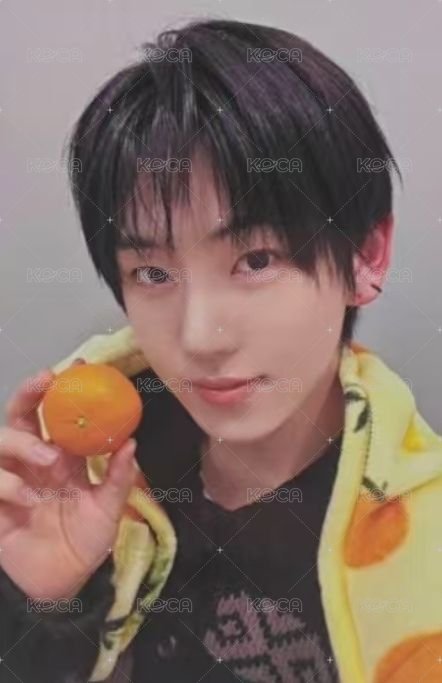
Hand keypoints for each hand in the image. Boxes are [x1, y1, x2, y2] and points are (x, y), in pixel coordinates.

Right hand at [0, 359, 138, 600]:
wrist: (64, 584)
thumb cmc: (87, 542)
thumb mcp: (108, 510)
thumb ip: (117, 478)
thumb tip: (131, 442)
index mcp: (62, 459)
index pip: (57, 416)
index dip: (62, 391)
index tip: (76, 368)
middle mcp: (33, 463)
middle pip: (20, 417)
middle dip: (29, 394)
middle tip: (44, 381)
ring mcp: (11, 480)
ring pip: (0, 442)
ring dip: (23, 443)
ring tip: (49, 459)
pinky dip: (6, 482)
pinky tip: (27, 498)